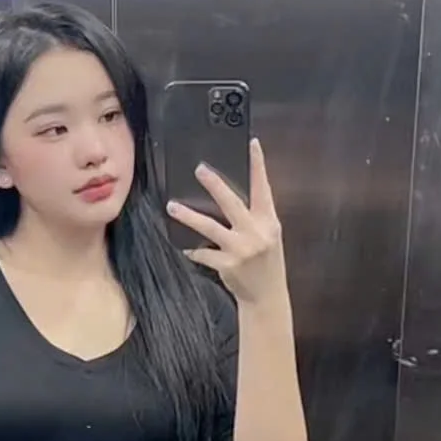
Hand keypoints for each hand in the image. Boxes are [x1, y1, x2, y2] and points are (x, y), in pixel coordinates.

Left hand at [167, 139, 285, 303]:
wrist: (267, 296)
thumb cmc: (266, 262)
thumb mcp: (269, 236)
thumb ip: (255, 217)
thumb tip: (228, 195)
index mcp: (269, 221)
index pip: (263, 188)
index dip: (258, 165)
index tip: (252, 144)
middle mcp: (256, 232)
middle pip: (232, 202)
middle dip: (215, 184)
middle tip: (199, 169)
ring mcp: (241, 249)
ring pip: (210, 227)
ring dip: (189, 216)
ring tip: (172, 207)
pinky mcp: (228, 264)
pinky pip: (204, 253)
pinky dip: (193, 249)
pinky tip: (184, 246)